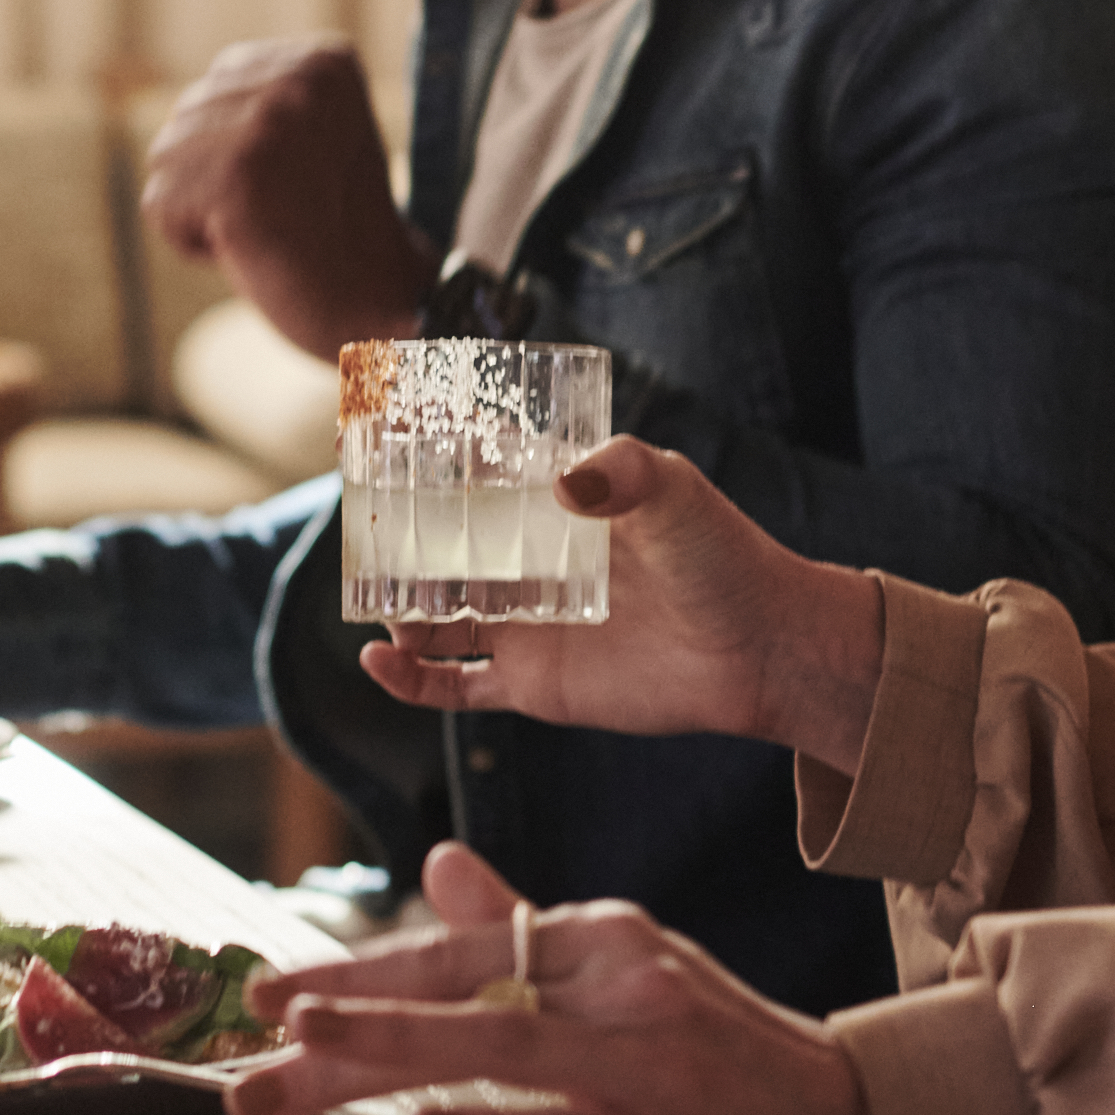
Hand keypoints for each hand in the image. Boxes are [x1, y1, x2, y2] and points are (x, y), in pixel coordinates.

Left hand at [140, 37, 436, 359]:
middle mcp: (299, 81)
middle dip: (215, 179)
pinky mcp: (235, 179)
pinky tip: (252, 249)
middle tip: (286, 213)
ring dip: (203, 210)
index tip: (300, 184)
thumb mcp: (309, 139)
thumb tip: (184, 105)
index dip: (237, 149)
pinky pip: (160, 208)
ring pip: (166, 162)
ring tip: (270, 228)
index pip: (214, 87)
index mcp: (323, 61)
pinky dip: (192, 244)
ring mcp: (268, 127)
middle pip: (184, 121)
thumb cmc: (337, 232)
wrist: (383, 307)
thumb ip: (258, 102)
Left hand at [230, 838, 883, 1114]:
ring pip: (495, 1043)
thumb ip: (526, 922)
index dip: (356, 970)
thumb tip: (439, 867)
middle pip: (456, 989)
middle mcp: (616, 981)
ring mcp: (638, 1060)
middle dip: (342, 1019)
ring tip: (304, 1052)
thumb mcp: (631, 970)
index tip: (271, 993)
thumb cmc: (727, 1055)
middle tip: (251, 1042)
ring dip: (390, 1050)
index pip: (456, 945)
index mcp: (601, 937)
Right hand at [358, 439, 886, 779]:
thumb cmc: (725, 558)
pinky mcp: (531, 683)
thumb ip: (621, 473)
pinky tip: (379, 659)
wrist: (760, 648)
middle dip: (390, 532)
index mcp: (556, 504)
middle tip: (354, 515)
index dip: (422, 455)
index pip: (474, 472)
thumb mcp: (675, 492)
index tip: (370, 430)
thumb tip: (564, 481)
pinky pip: (452, 684)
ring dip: (393, 604)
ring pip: (432, 614)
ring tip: (368, 590)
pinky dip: (409, 677)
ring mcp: (525, 624)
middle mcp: (530, 562)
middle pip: (438, 544)